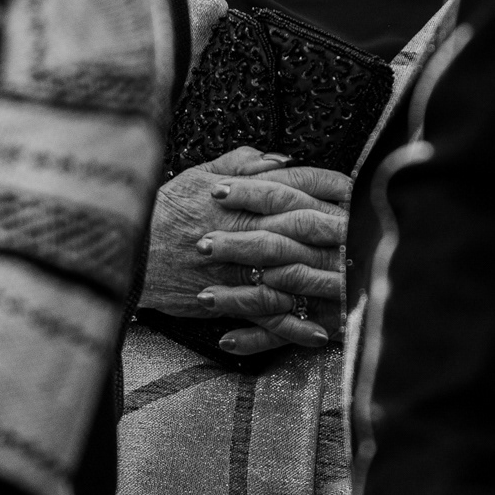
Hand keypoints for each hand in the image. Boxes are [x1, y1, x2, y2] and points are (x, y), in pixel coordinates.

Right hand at [140, 147, 349, 353]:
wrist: (125, 251)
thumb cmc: (163, 210)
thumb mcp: (198, 174)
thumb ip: (241, 164)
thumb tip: (280, 159)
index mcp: (239, 195)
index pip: (293, 185)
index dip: (327, 187)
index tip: (355, 190)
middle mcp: (242, 229)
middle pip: (301, 227)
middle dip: (338, 231)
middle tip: (368, 236)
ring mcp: (236, 266)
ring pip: (290, 272)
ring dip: (325, 280)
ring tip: (356, 287)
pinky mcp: (224, 298)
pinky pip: (264, 315)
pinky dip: (292, 326)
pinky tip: (318, 334)